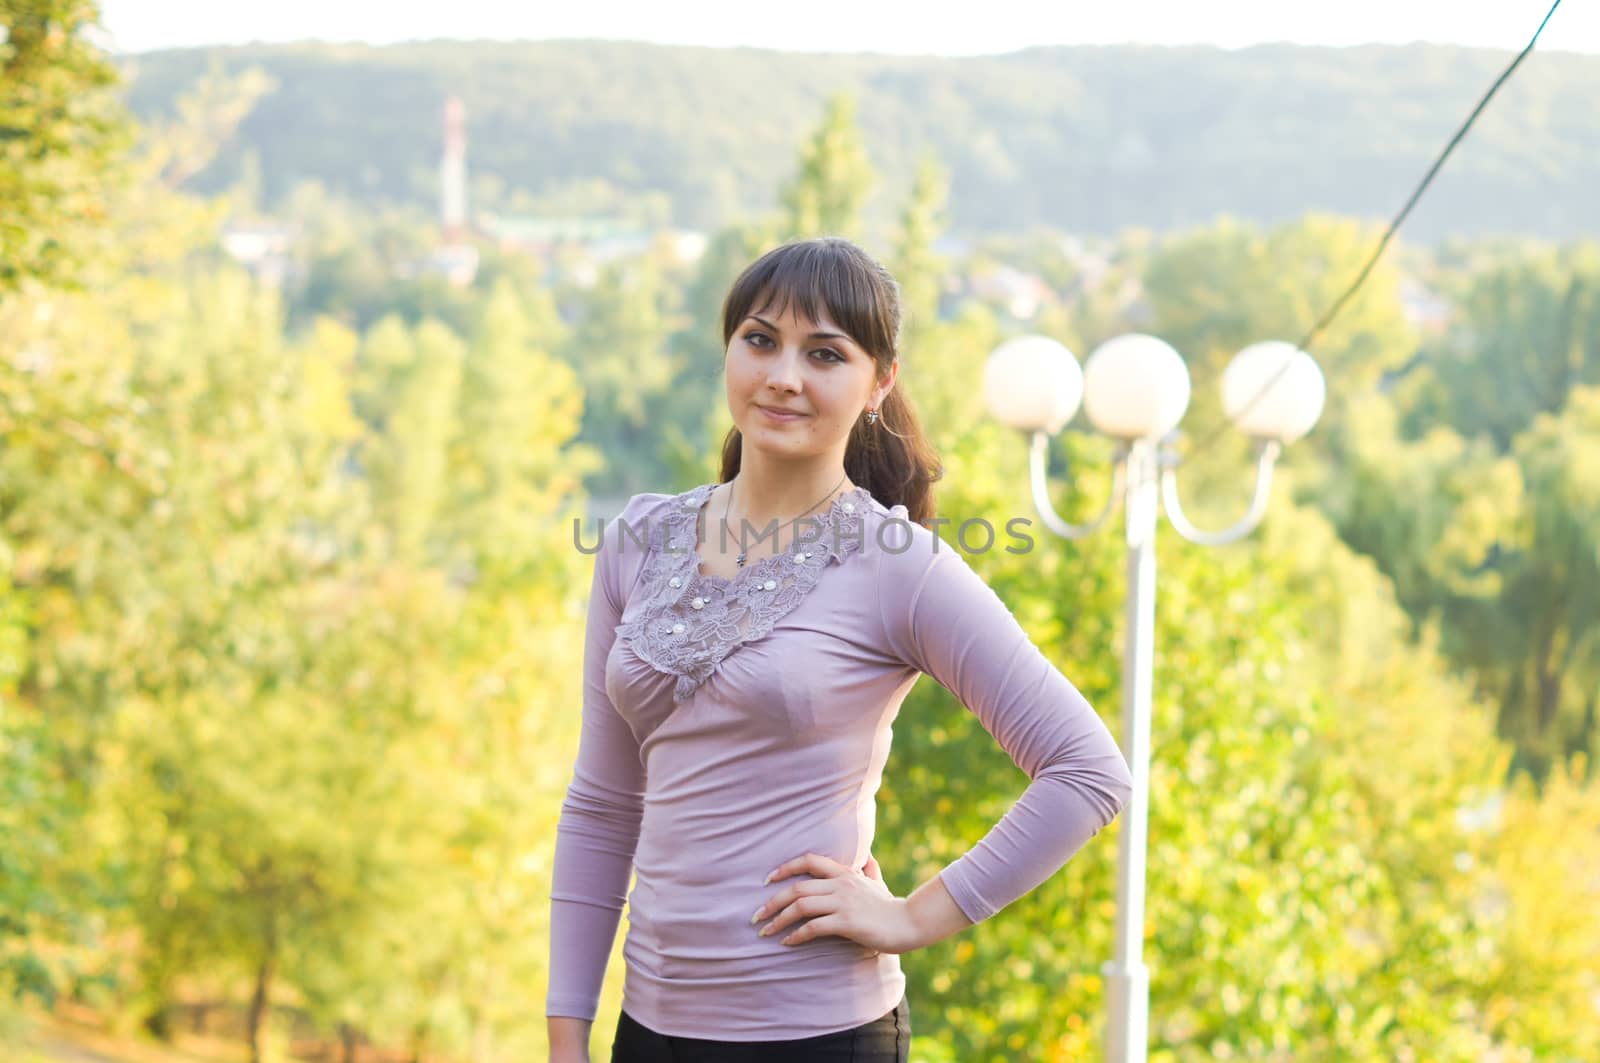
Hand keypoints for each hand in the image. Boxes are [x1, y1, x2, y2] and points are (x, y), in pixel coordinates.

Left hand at [752, 852, 921, 954]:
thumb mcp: (878, 883)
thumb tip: (868, 857)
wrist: (909, 923)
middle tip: (756, 916)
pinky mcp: (847, 922)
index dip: (785, 867)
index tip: (767, 879)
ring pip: (800, 906)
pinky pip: (813, 927)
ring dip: (778, 919)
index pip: (809, 860)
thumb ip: (870, 870)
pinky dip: (796, 935)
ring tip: (765, 931)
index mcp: (845, 873)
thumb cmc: (891, 906)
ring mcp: (843, 903)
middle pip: (796, 888)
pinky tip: (787, 942)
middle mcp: (841, 884)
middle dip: (772, 902)